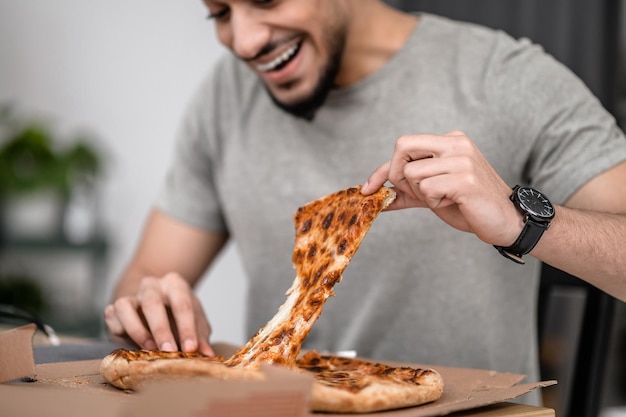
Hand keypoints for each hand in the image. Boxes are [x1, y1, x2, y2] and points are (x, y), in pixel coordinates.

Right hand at [104, 272, 214, 355]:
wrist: (155, 305)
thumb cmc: (178, 315)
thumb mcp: (194, 322)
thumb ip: (200, 337)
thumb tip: (208, 355)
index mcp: (175, 285)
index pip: (183, 304)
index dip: (187, 328)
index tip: (191, 349)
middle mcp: (152, 286)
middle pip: (153, 303)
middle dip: (161, 330)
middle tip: (169, 351)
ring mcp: (132, 295)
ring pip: (125, 306)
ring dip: (137, 330)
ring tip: (149, 349)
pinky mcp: (115, 308)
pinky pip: (112, 315)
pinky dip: (119, 329)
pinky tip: (128, 341)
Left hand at [362, 131, 522, 245]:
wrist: (506, 221)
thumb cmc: (469, 206)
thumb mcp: (432, 193)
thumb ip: (406, 190)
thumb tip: (374, 196)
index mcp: (449, 140)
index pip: (403, 145)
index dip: (382, 169)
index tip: (368, 189)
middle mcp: (456, 143)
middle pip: (402, 148)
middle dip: (398, 176)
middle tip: (419, 194)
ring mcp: (462, 159)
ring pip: (412, 174)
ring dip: (423, 194)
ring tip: (446, 197)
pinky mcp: (466, 179)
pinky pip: (427, 189)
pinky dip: (435, 202)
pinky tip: (455, 202)